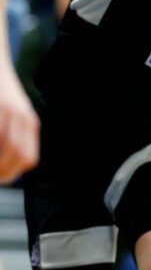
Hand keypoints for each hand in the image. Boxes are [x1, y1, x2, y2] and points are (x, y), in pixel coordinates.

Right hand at [0, 58, 38, 182]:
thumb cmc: (0, 91)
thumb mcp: (15, 112)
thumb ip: (15, 132)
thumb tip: (10, 156)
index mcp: (30, 122)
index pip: (29, 157)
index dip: (15, 172)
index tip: (3, 179)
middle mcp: (23, 117)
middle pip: (18, 153)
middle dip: (3, 170)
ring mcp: (9, 110)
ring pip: (5, 144)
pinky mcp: (0, 105)